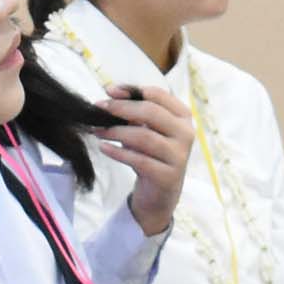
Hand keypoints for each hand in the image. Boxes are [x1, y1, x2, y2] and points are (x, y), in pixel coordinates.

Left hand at [91, 80, 194, 231]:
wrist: (159, 193)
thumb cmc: (151, 154)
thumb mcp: (146, 128)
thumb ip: (134, 109)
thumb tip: (111, 92)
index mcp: (182, 116)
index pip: (158, 94)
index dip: (132, 90)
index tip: (109, 90)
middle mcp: (186, 133)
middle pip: (151, 112)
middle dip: (121, 108)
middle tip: (99, 109)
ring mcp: (179, 156)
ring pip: (144, 136)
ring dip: (116, 131)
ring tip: (97, 130)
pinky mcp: (167, 176)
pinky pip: (139, 160)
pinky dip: (118, 152)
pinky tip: (103, 148)